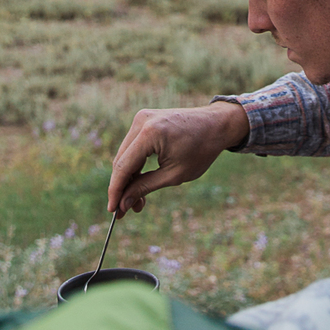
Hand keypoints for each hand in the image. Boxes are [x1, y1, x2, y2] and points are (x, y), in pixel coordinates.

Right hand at [107, 102, 249, 216]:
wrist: (216, 125)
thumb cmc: (201, 151)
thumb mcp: (174, 175)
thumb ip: (145, 188)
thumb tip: (122, 204)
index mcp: (149, 134)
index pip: (123, 166)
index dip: (115, 190)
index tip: (113, 211)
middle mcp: (141, 122)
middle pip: (120, 160)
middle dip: (122, 187)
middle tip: (126, 210)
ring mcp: (141, 118)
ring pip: (125, 154)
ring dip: (128, 177)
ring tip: (137, 201)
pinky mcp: (144, 120)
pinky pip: (133, 146)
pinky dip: (134, 164)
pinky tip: (139, 182)